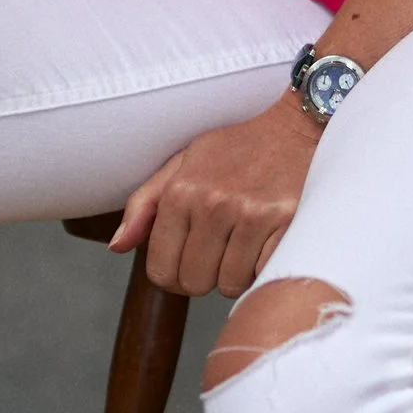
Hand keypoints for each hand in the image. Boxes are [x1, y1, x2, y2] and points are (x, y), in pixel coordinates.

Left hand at [107, 94, 320, 295]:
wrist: (295, 127)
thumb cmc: (237, 146)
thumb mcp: (183, 162)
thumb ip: (144, 204)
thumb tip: (117, 246)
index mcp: (181, 191)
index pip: (160, 270)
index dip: (174, 275)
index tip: (189, 261)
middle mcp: (212, 203)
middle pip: (194, 283)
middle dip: (205, 275)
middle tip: (220, 250)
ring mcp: (250, 213)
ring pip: (229, 284)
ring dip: (236, 274)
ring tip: (244, 244)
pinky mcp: (284, 222)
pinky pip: (262, 275)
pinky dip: (262, 268)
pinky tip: (266, 244)